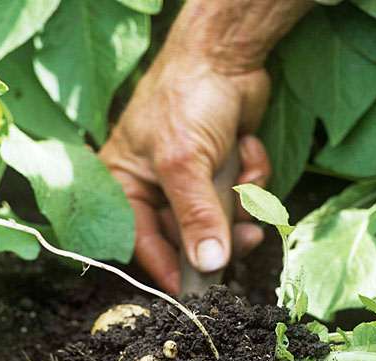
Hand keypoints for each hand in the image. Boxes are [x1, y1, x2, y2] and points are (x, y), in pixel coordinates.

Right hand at [99, 51, 271, 293]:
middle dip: (220, 232)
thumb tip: (209, 265)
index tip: (195, 291)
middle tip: (245, 238)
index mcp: (124, 185)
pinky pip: (241, 197)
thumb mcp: (184, 163)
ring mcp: (191, 181)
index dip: (168, 268)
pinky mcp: (222, 172)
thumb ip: (195, 218)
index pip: (140, 242)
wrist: (226, 53)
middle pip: (187, 238)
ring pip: (221, 221)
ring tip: (245, 177)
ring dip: (240, 201)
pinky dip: (251, 176)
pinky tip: (246, 147)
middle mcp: (154, 187)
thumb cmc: (185, 98)